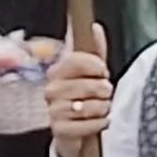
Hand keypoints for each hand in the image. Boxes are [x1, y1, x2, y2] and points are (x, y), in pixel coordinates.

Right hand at [45, 25, 112, 156]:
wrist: (73, 130)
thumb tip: (95, 27)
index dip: (95, 65)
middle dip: (103, 90)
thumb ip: (95, 50)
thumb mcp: (90, 72)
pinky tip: (101, 121)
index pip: (76, 60)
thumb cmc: (83, 96)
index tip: (104, 71)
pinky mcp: (59, 129)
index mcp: (57, 70)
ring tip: (103, 108)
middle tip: (105, 93)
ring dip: (102, 108)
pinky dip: (98, 124)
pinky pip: (85, 125)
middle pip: (86, 85)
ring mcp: (53, 110)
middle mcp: (51, 89)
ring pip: (87, 106)